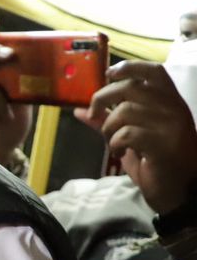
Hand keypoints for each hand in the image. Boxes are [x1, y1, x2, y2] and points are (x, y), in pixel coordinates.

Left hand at [76, 60, 196, 213]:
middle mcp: (174, 109)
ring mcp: (171, 126)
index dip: (129, 67)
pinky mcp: (164, 144)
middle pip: (130, 87)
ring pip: (125, 111)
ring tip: (112, 142)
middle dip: (102, 98)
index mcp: (171, 102)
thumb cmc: (156, 161)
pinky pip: (127, 133)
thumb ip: (109, 120)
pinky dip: (115, 143)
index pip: (154, 71)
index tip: (108, 74)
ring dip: (108, 128)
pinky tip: (119, 153)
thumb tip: (80, 111)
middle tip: (94, 114)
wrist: (179, 191)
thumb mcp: (131, 137)